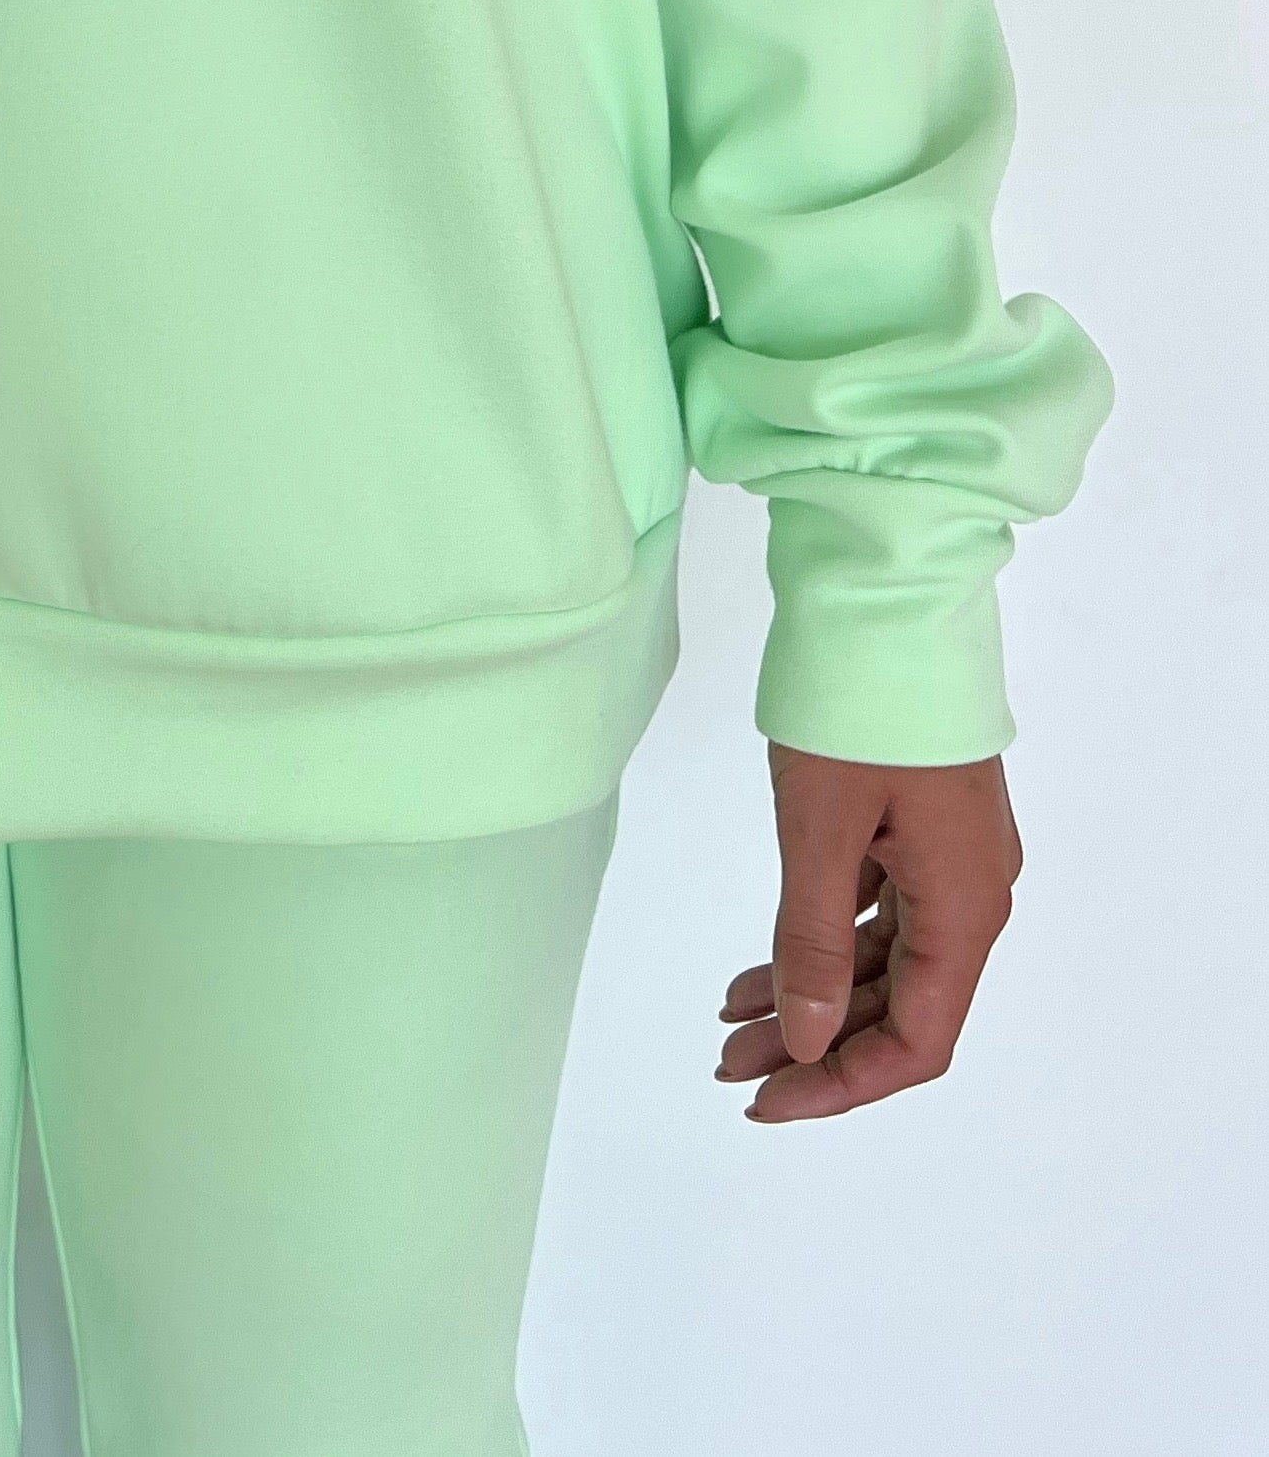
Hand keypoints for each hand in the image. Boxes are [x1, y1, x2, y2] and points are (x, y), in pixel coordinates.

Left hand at [716, 743, 1022, 1121]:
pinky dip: (818, 942)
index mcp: (966, 907)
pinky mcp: (917, 823)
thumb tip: (812, 1041)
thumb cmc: (859, 706)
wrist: (887, 594)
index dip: (844, 1085)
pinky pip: (873, 910)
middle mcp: (972, 892)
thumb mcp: (823, 829)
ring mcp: (947, 856)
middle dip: (815, 1045)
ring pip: (882, 961)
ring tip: (728, 1024)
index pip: (919, 1040)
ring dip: (811, 997)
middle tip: (727, 1066)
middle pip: (900, 1007)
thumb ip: (817, 942)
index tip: (767, 1103)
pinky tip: (760, 967)